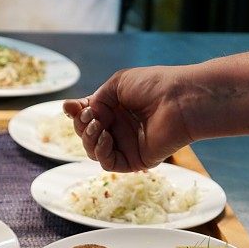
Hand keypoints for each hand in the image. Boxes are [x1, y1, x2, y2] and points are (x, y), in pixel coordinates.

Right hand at [63, 65, 193, 171]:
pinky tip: (105, 137)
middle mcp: (121, 128)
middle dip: (81, 125)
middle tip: (89, 115)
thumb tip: (83, 113)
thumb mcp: (118, 84)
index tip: (69, 106)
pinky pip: (108, 163)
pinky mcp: (135, 161)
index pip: (89, 116)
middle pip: (87, 134)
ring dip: (88, 138)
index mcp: (117, 110)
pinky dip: (100, 152)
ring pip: (94, 151)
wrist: (179, 100)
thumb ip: (97, 99)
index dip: (77, 113)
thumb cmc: (154, 86)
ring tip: (97, 125)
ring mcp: (127, 145)